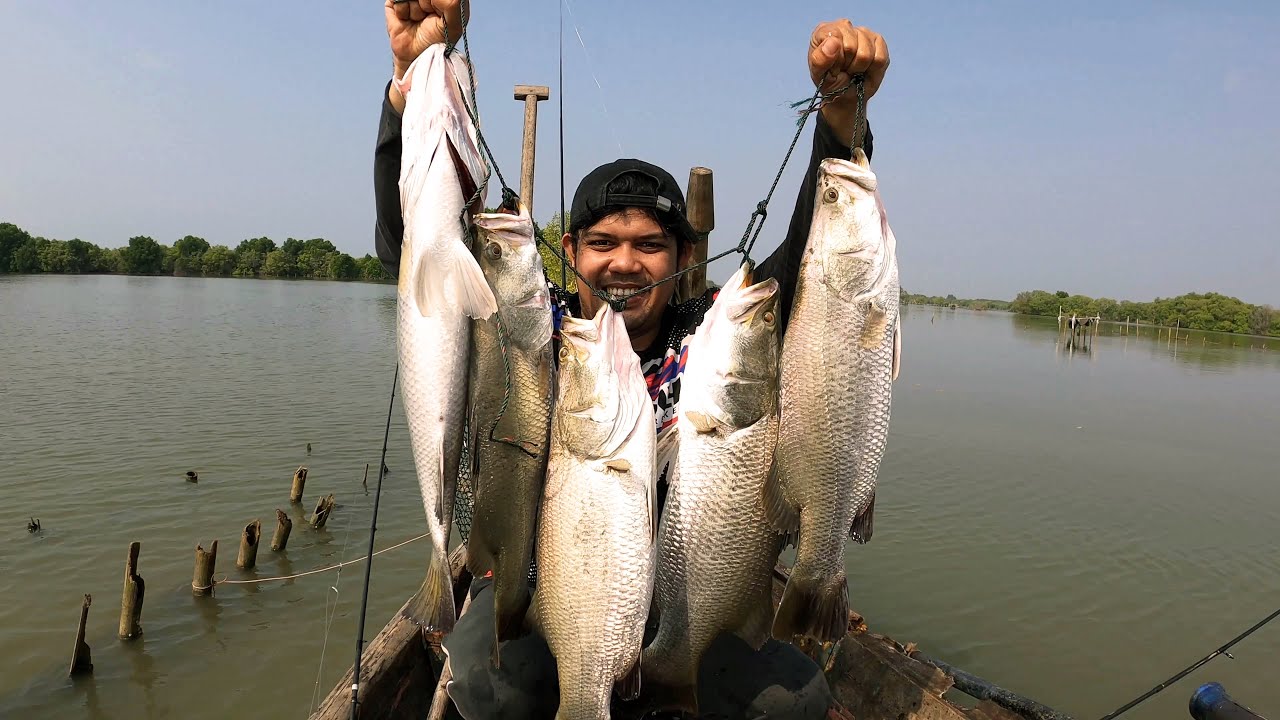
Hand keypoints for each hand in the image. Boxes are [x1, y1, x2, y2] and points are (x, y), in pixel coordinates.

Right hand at [385, 0, 466, 78]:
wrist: (416, 56)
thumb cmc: (438, 41)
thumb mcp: (454, 25)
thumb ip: (452, 4)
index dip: (438, 2)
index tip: (440, 12)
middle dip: (427, 3)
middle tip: (429, 16)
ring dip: (415, 9)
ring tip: (418, 19)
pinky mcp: (394, 2)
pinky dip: (403, 11)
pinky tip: (407, 19)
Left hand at [807, 20, 888, 143]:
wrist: (844, 99)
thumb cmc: (829, 86)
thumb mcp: (819, 75)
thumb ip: (821, 58)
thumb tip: (833, 44)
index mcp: (824, 32)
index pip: (835, 36)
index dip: (835, 57)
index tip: (832, 69)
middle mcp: (844, 26)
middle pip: (853, 41)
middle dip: (848, 64)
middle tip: (843, 73)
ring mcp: (863, 33)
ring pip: (868, 50)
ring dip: (861, 69)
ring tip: (854, 74)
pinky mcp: (879, 43)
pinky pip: (881, 56)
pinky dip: (874, 69)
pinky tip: (865, 72)